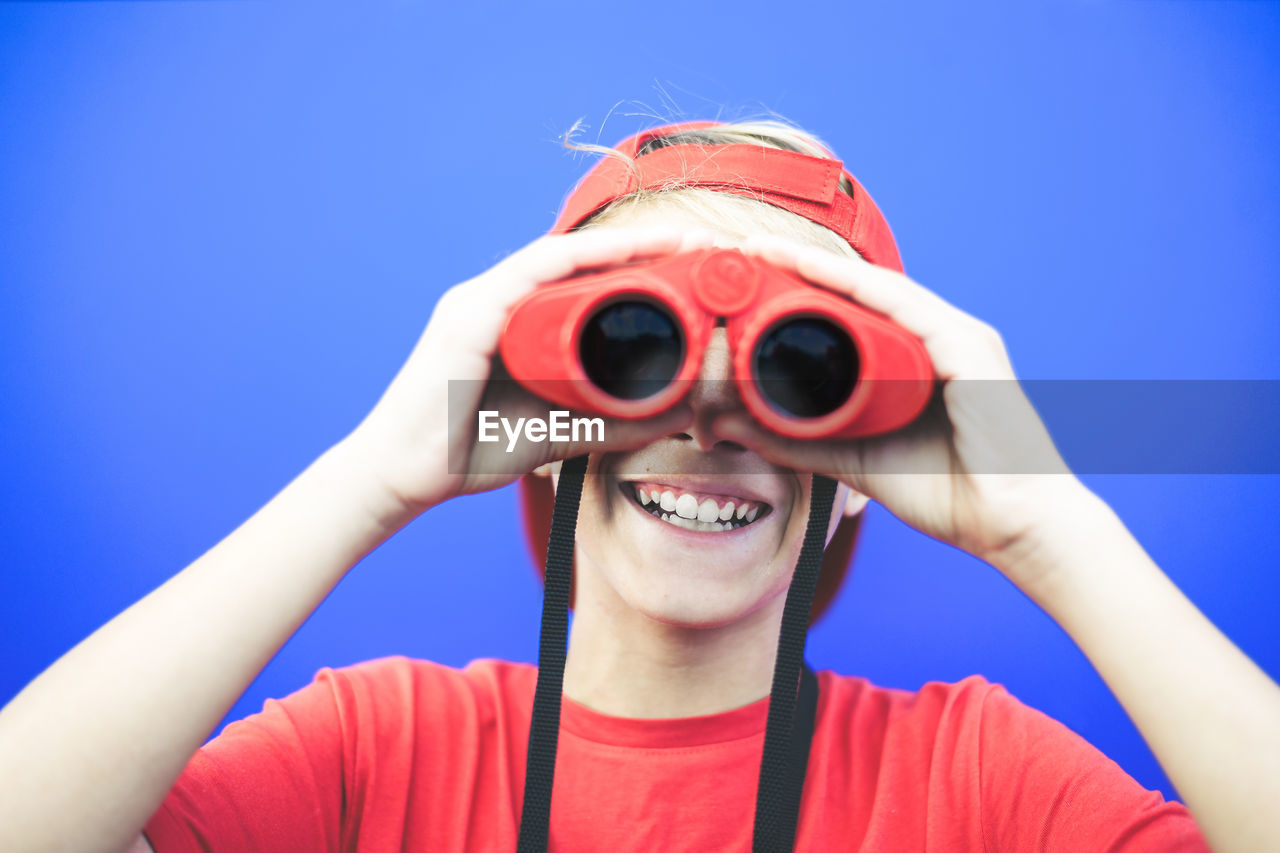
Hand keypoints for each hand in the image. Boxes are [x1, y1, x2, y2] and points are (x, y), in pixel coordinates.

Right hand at [340, 227, 710, 520]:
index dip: (642, 264)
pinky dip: (575, 263)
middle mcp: (497, 300)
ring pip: (560, 259)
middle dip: (643, 247)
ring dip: (621, 247)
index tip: (695, 263)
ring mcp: (479, 303)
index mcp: (516, 320)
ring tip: (676, 245)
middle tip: (702, 245)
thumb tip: (681, 412)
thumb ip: (616, 422)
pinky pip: (527, 277)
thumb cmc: (471, 451)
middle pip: (579, 260)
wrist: (403, 477)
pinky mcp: (467, 319)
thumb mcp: (562, 433)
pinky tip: (617, 256)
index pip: (585, 277)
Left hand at [714, 235, 1083, 574]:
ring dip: (822, 267)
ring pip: (879, 290)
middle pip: (861, 290)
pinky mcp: (971, 350)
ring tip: (770, 251)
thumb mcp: (854, 460)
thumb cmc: (950, 493)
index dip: (800, 286)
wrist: (1013, 528)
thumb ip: (798, 441)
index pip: (852, 308)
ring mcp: (958, 338)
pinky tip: (821, 272)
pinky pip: (909, 309)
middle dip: (803, 265)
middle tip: (746, 248)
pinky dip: (862, 289)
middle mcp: (939, 337)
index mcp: (917, 357)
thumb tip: (729, 425)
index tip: (747, 272)